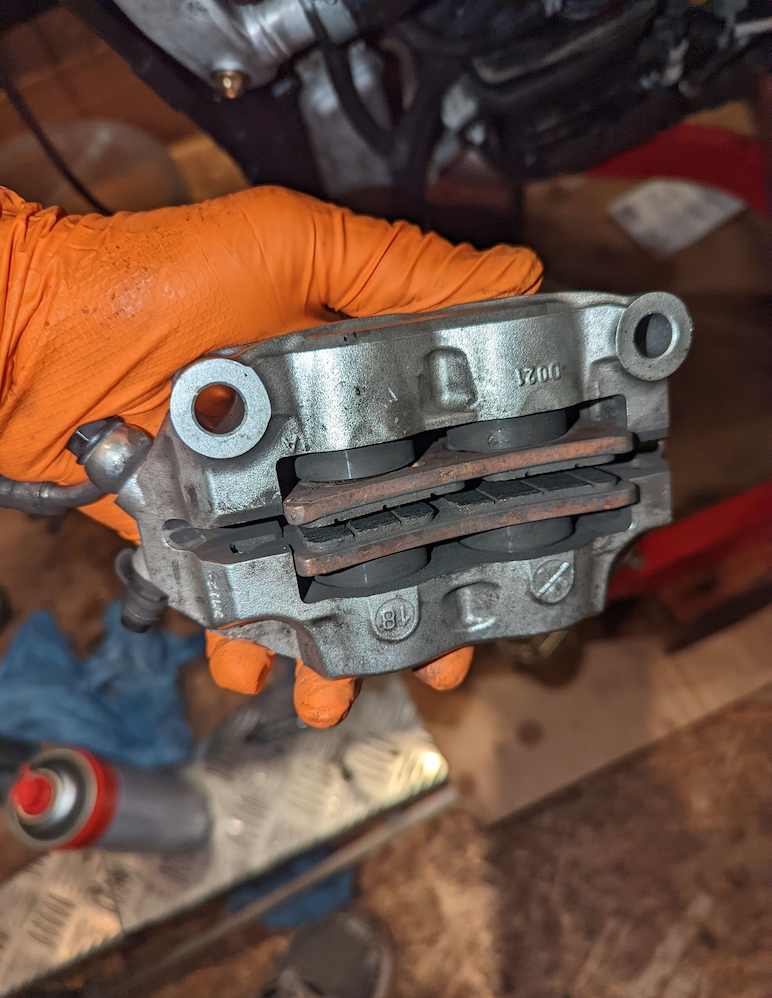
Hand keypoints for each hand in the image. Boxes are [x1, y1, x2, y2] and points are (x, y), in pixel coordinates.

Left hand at [0, 185, 541, 724]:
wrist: (29, 334)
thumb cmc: (144, 278)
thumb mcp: (286, 248)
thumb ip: (395, 269)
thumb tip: (513, 279)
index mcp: (347, 388)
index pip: (434, 458)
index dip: (472, 512)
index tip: (502, 562)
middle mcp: (312, 451)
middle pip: (383, 541)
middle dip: (408, 604)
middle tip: (430, 654)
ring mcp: (259, 500)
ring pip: (314, 588)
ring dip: (331, 646)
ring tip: (336, 689)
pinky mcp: (205, 535)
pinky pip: (236, 603)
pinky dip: (245, 643)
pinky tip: (251, 666)